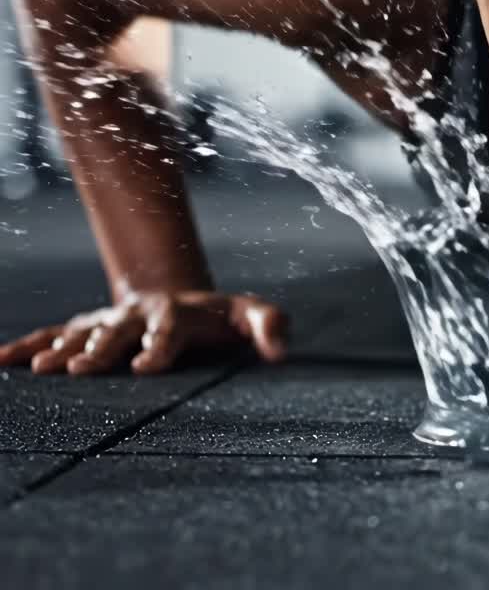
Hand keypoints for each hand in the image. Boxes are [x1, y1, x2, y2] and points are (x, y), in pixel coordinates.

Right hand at [0, 291, 287, 375]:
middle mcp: (139, 315)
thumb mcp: (253, 315)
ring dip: (62, 348)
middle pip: (119, 331)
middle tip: (82, 369)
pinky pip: (54, 334)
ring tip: (44, 368)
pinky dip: (28, 345)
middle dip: (101, 348)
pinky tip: (3, 360)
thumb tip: (280, 353)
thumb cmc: (224, 317)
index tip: (146, 366)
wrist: (185, 300)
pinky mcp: (88, 328)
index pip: (170, 331)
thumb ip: (271, 327)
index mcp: (180, 314)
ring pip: (83, 333)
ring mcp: (110, 320)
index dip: (159, 346)